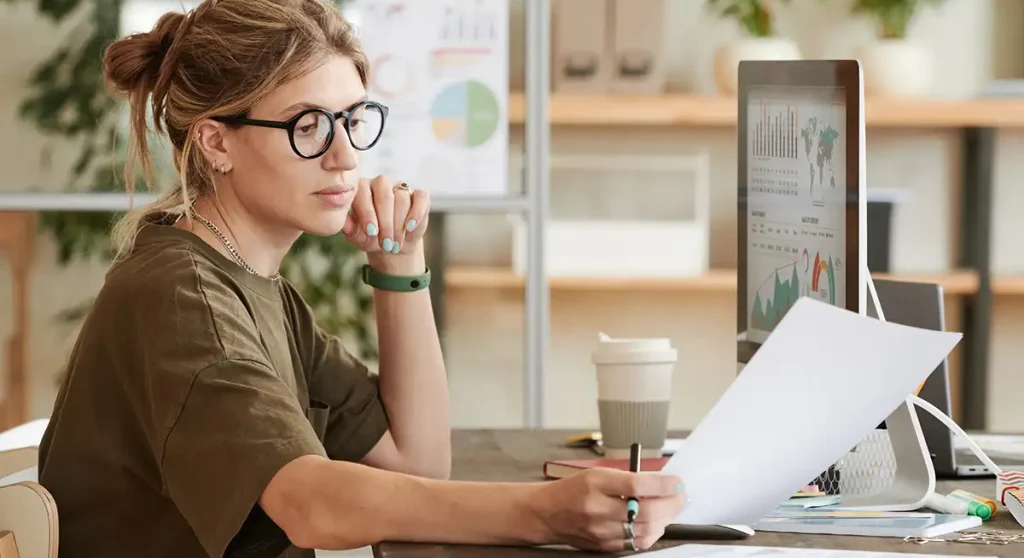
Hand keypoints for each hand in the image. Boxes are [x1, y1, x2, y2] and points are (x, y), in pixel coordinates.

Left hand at [341, 175, 429, 256]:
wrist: (392, 244)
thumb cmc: (371, 237)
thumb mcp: (358, 236)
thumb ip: (349, 228)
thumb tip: (342, 223)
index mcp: (361, 188)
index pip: (363, 193)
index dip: (368, 213)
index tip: (371, 232)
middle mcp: (380, 183)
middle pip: (384, 195)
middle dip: (386, 222)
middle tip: (385, 244)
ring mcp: (400, 187)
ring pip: (402, 199)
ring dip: (399, 225)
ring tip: (395, 244)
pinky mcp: (418, 195)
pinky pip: (420, 198)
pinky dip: (417, 213)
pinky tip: (410, 227)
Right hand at [534, 468, 686, 551]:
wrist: (547, 513)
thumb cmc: (573, 490)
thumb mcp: (597, 474)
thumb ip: (627, 478)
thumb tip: (660, 483)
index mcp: (596, 483)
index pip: (637, 484)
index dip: (663, 484)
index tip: (677, 481)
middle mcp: (597, 508)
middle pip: (645, 510)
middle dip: (671, 504)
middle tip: (680, 496)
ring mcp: (601, 530)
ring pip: (645, 530)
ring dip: (665, 520)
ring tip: (671, 509)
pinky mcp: (604, 546)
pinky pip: (636, 543)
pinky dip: (652, 533)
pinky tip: (656, 523)